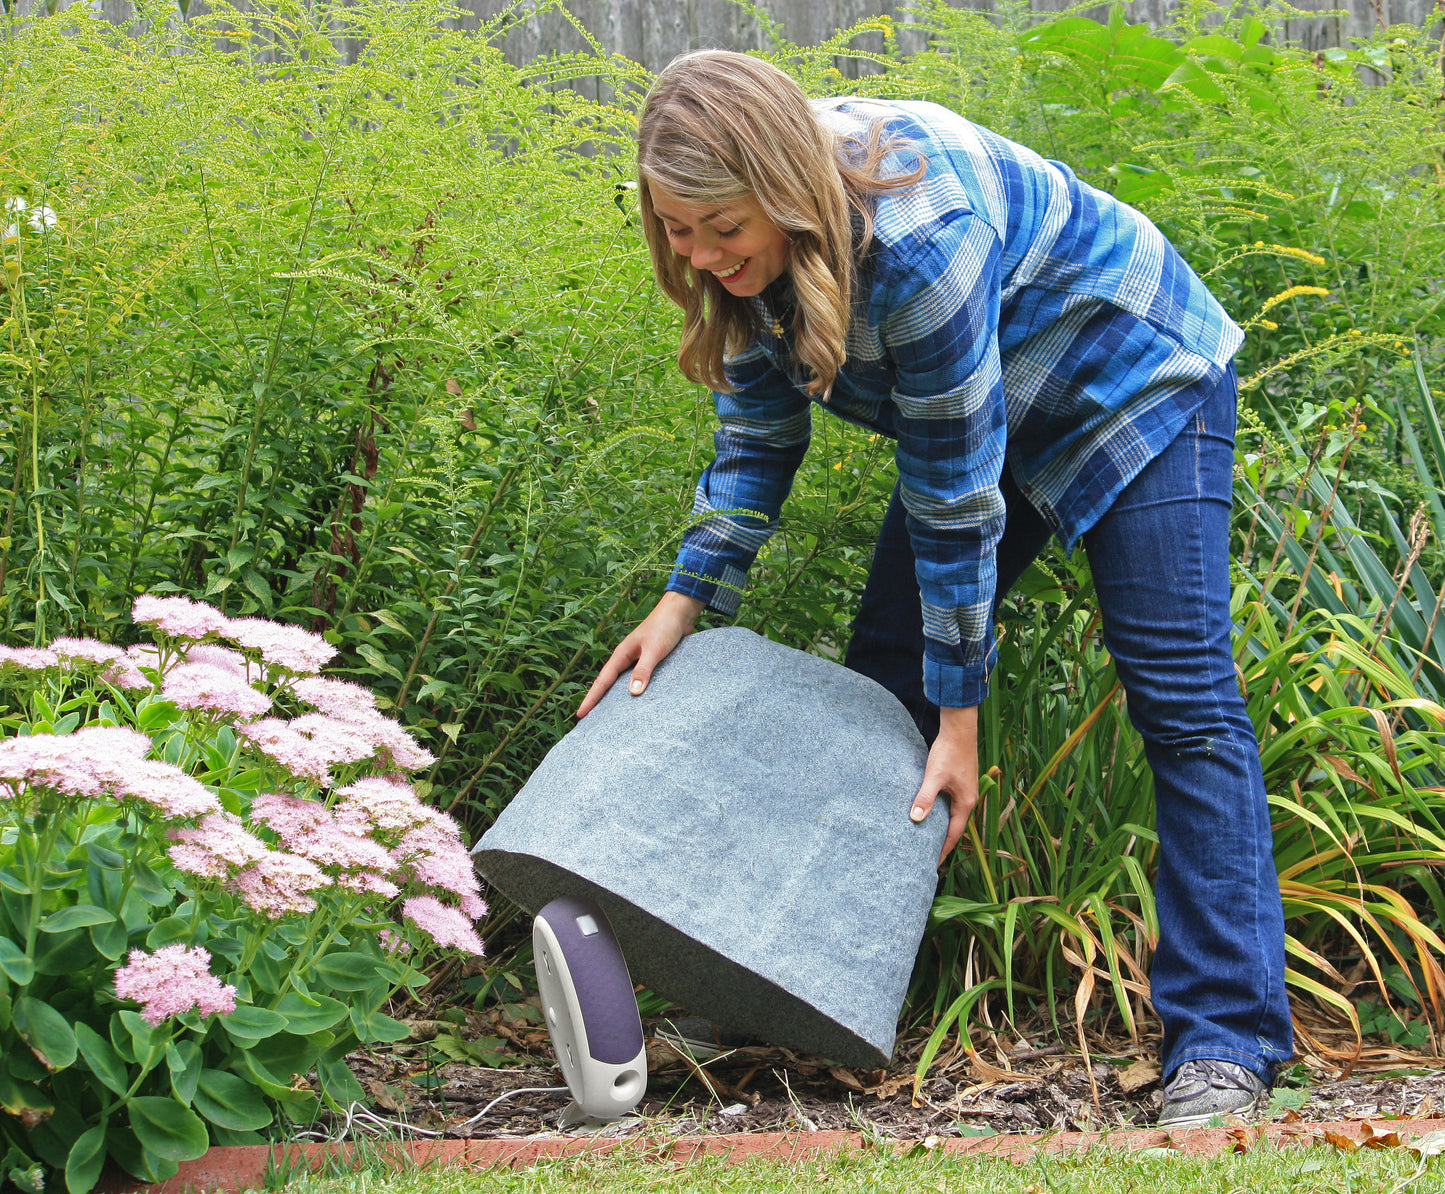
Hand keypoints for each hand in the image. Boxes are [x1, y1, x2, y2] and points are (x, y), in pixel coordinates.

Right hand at [576, 591, 705, 718]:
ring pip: (622, 682)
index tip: (580, 714)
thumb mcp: (653, 650)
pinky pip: (638, 679)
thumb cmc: (664, 627)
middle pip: (608, 684)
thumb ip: (643, 670)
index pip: (602, 681)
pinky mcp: (650, 661)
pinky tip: (638, 701)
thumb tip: (632, 693)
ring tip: (610, 716)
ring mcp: (637, 660)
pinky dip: (634, 690)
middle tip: (589, 720)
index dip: (591, 698)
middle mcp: (626, 658)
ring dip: (616, 697)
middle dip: (598, 701)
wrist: (679, 612)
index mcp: (622, 654)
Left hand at [909, 705, 978, 865]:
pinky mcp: (960, 782)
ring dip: (942, 827)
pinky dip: (942, 813)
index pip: (953, 834)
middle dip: (942, 842)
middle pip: (955, 827)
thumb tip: (915, 819)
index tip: (933, 864)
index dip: (943, 849)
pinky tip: (931, 813)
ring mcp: (966, 791)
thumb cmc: (948, 752)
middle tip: (928, 856)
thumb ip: (925, 798)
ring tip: (928, 839)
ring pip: (953, 815)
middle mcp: (969, 800)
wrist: (959, 729)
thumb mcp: (934, 776)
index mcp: (965, 803)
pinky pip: (951, 805)